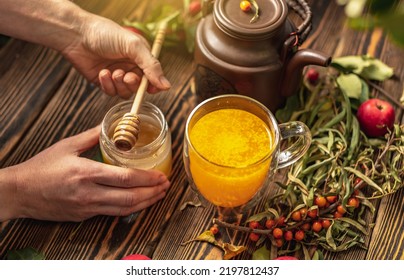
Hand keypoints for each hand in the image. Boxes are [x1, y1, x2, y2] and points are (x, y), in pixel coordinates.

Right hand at [4, 126, 169, 221]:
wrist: (20, 192)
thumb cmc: (41, 168)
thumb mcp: (67, 146)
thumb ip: (93, 135)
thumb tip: (111, 125)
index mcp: (87, 173)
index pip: (126, 178)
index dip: (148, 179)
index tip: (161, 176)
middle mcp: (90, 194)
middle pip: (130, 197)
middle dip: (152, 193)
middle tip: (166, 186)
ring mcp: (87, 207)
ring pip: (124, 209)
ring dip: (145, 203)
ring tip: (159, 195)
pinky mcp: (84, 216)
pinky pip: (112, 213)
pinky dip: (129, 208)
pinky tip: (139, 202)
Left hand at [61, 15, 170, 97]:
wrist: (76, 35)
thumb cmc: (105, 34)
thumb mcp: (133, 46)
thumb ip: (151, 66)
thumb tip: (167, 85)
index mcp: (141, 57)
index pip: (153, 77)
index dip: (153, 86)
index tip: (151, 90)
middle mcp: (130, 67)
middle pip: (139, 87)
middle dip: (132, 83)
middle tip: (126, 75)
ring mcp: (117, 75)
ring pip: (125, 92)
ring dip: (119, 84)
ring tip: (111, 72)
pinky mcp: (104, 82)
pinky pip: (111, 92)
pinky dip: (107, 84)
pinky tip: (102, 73)